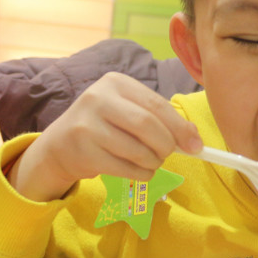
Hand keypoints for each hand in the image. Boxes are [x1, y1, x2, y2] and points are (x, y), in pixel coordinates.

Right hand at [8, 72, 202, 201]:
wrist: (61, 145)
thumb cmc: (104, 125)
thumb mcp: (128, 111)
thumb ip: (160, 119)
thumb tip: (194, 140)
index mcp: (115, 82)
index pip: (156, 105)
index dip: (180, 127)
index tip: (196, 146)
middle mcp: (98, 98)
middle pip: (148, 126)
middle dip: (166, 146)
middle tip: (168, 155)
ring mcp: (88, 125)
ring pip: (139, 151)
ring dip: (153, 163)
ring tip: (149, 162)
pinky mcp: (83, 152)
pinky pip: (126, 169)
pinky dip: (141, 175)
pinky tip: (136, 170)